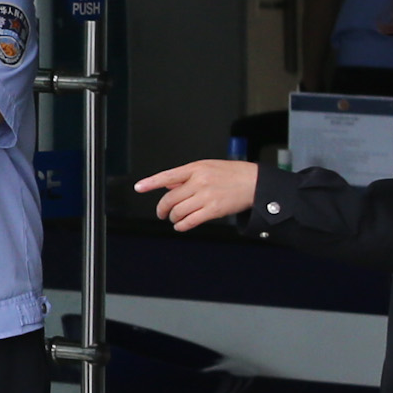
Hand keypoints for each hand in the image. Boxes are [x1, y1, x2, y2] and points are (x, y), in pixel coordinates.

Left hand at [132, 159, 260, 232]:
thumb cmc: (232, 174)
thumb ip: (186, 176)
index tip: (139, 187)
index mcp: (195, 168)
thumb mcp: (207, 167)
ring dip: (172, 218)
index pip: (167, 176)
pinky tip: (181, 226)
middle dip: (162, 209)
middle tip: (161, 213)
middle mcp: (199, 181)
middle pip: (170, 199)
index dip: (151, 182)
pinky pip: (190, 221)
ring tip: (174, 219)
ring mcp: (206, 196)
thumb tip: (168, 184)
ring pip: (178, 211)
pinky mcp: (213, 210)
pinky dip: (181, 226)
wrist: (254, 183)